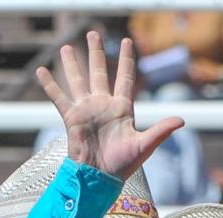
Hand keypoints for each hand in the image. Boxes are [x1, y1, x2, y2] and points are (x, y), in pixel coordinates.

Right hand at [36, 31, 182, 180]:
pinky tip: (41, 71)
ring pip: (78, 81)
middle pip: (99, 72)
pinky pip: (59, 98)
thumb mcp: (144, 146)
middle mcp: (103, 105)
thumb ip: (161, 130)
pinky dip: (50, 85)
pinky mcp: (72, 119)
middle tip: (93, 33)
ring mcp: (86, 110)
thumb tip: (182, 120)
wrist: (99, 179)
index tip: (128, 41)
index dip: (127, 60)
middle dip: (96, 53)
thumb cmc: (123, 166)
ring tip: (66, 46)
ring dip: (72, 64)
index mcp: (122, 109)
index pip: (125, 78)